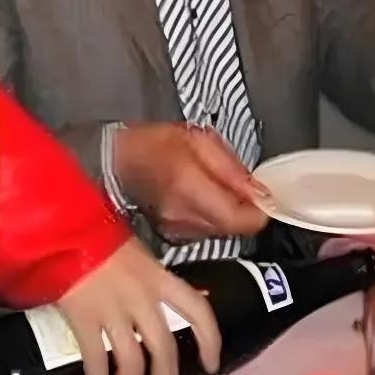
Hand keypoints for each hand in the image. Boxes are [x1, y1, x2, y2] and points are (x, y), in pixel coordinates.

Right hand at [54, 238, 221, 374]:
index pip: (197, 310)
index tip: (211, 365)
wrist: (60, 228)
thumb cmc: (97, 236)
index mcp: (159, 277)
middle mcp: (142, 297)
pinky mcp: (85, 318)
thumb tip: (161, 305)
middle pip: (164, 350)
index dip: (210, 341)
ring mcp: (113, 309)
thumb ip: (148, 278)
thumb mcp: (134, 252)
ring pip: (131, 363)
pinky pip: (97, 361)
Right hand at [111, 123, 270, 242]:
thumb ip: (231, 167)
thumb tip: (259, 192)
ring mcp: (177, 230)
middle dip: (242, 207)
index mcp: (190, 188)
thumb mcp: (197, 139)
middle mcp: (184, 217)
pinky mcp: (172, 235)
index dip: (260, 210)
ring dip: (226, 212)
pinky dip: (210, 216)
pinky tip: (199, 196)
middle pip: (235, 227)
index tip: (263, 195)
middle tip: (235, 183)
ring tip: (212, 186)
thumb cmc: (151, 144)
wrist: (111, 162)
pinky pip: (206, 230)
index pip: (242, 219)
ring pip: (222, 231)